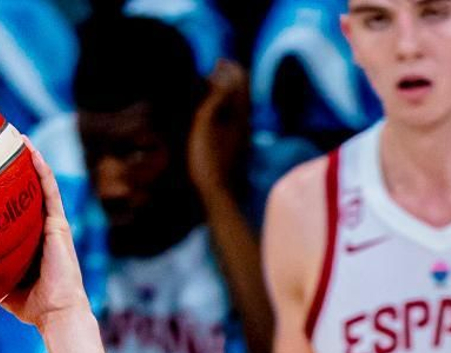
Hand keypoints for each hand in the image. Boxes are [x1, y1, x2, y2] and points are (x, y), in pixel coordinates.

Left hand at [4, 143, 87, 326]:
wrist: (56, 313)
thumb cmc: (31, 307)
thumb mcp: (0, 287)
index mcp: (27, 240)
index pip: (13, 209)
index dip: (2, 190)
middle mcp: (40, 227)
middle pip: (26, 191)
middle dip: (13, 167)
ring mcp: (51, 223)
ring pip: (39, 183)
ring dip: (29, 158)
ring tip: (14, 136)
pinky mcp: (58, 223)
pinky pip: (49, 190)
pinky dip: (40, 169)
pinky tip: (29, 151)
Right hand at [187, 62, 250, 204]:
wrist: (216, 193)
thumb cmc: (206, 159)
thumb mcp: (204, 124)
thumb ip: (213, 98)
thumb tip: (220, 78)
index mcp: (240, 112)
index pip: (241, 79)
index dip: (230, 66)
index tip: (216, 61)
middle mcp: (245, 120)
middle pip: (242, 91)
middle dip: (229, 78)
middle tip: (212, 73)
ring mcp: (242, 134)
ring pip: (238, 105)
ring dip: (226, 94)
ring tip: (209, 90)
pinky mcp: (236, 145)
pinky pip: (233, 117)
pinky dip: (224, 108)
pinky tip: (212, 113)